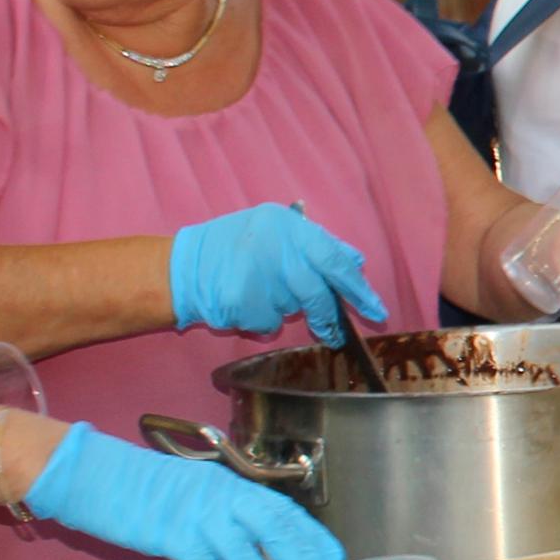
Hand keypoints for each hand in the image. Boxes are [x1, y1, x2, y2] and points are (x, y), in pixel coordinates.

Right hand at [30, 423, 344, 559]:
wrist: (104, 478)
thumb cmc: (153, 490)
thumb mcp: (200, 492)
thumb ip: (228, 514)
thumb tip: (260, 547)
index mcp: (234, 486)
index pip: (283, 510)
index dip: (311, 536)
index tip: (334, 558)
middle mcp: (224, 497)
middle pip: (274, 527)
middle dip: (300, 558)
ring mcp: (200, 516)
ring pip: (245, 554)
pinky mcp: (174, 536)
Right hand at [168, 204, 386, 345]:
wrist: (184, 267)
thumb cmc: (235, 247)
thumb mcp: (277, 230)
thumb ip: (316, 245)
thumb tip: (355, 261)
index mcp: (289, 227)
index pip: (335, 260)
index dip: (358, 288)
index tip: (376, 309)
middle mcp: (277, 249)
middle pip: (317, 293)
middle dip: (328, 316)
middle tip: (335, 331)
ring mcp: (259, 277)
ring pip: (293, 309)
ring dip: (284, 309)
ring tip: (262, 293)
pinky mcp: (244, 303)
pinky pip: (269, 323)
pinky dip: (262, 321)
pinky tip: (246, 304)